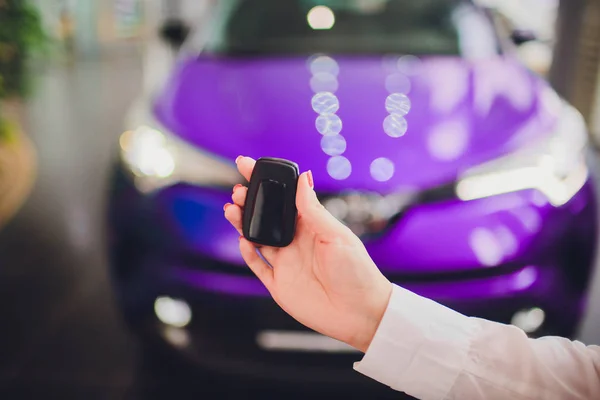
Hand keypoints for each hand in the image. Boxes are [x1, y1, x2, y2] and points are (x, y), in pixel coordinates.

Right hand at [224, 156, 392, 351]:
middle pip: (266, 217)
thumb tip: (303, 178)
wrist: (360, 313)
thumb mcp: (336, 236)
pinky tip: (242, 240)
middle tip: (238, 190)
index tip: (248, 166)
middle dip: (249, 201)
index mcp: (311, 226)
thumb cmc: (357, 272)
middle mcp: (296, 242)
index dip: (266, 183)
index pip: (284, 199)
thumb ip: (314, 210)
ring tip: (232, 208)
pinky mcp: (279, 284)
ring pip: (256, 238)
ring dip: (243, 223)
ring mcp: (286, 262)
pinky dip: (247, 253)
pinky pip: (257, 266)